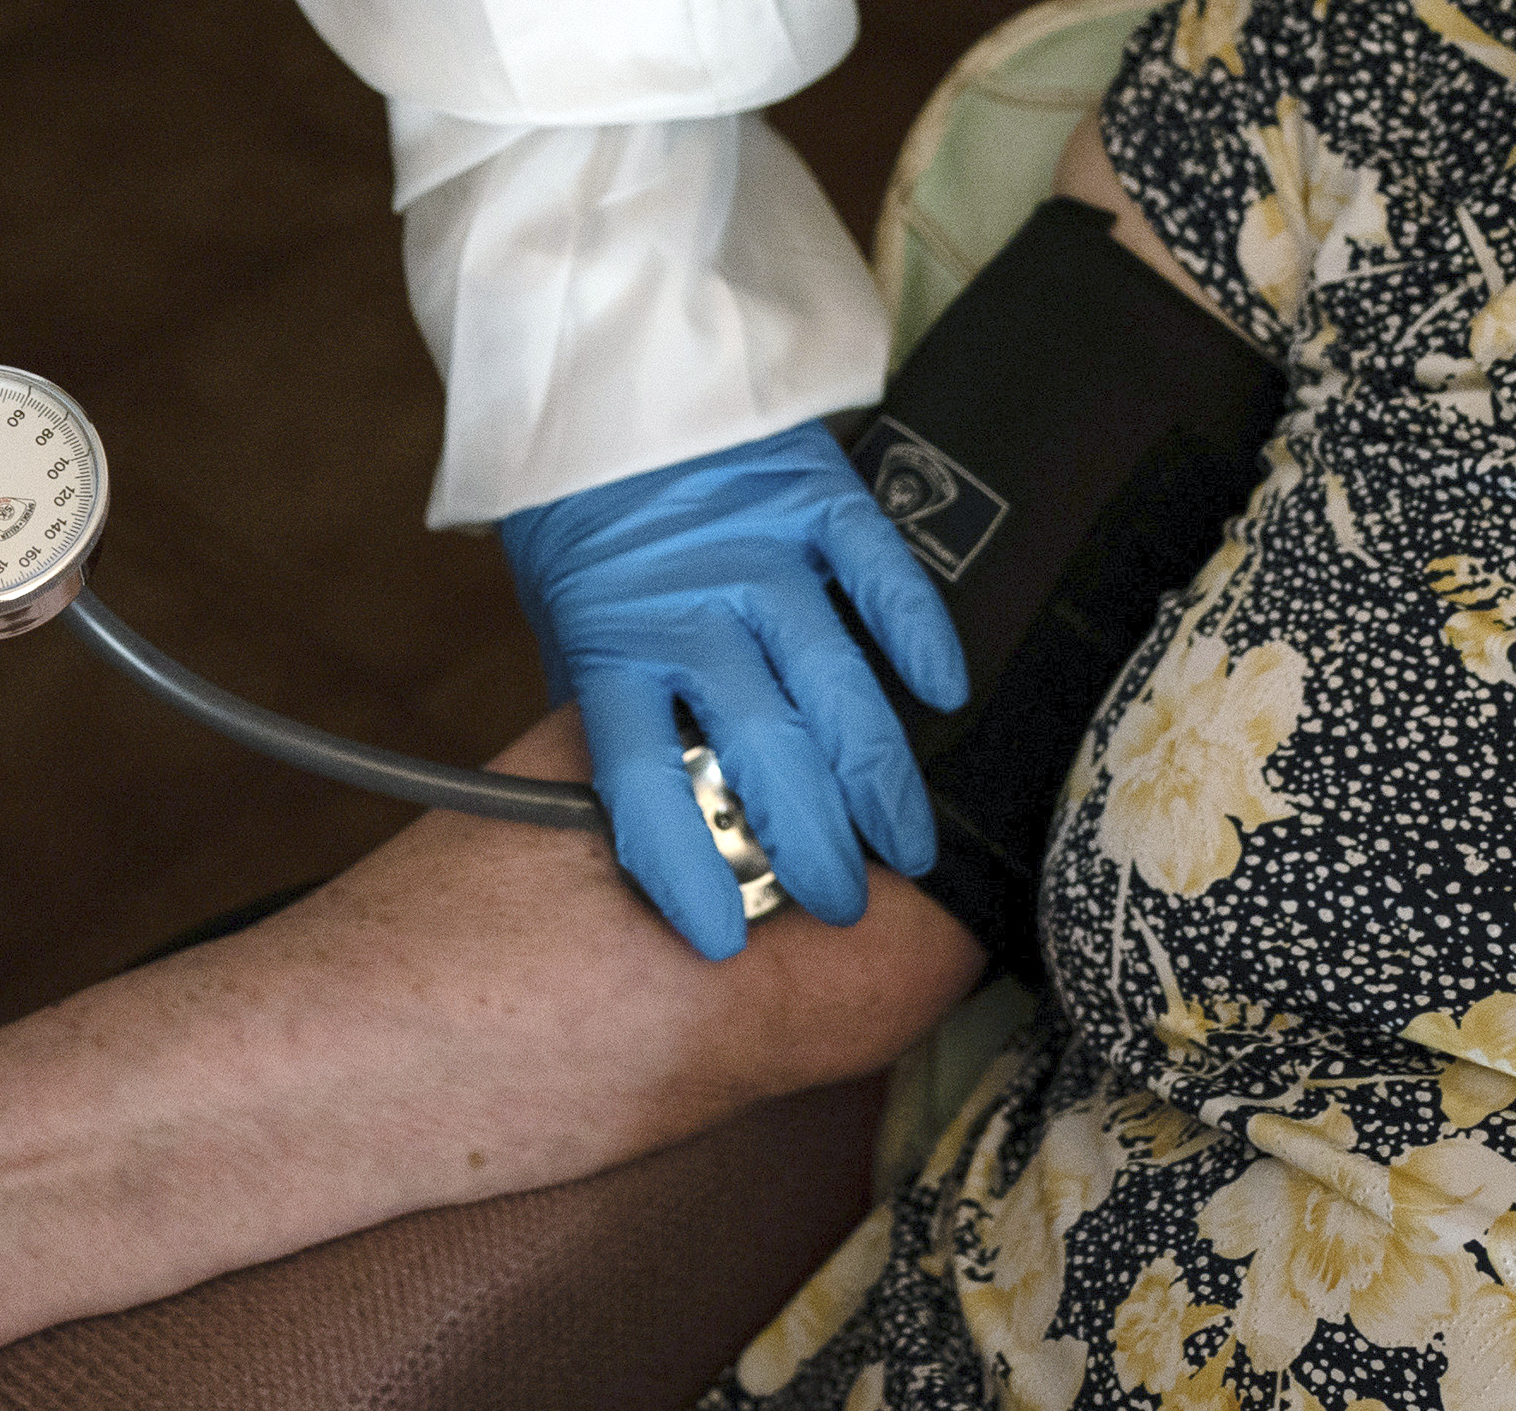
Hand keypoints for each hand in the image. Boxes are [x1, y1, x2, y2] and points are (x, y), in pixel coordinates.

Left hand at [498, 420, 966, 959]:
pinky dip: (916, 638)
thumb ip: (614, 708)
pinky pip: (880, 577)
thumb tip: (651, 811)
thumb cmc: (582, 514)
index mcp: (612, 646)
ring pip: (833, 687)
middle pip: (760, 754)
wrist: (599, 365)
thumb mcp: (568, 623)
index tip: (723, 939)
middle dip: (809, 846)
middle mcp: (690, 608)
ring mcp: (759, 553)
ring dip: (877, 779)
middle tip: (844, 906)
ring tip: (911, 848)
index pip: (643, 784)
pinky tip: (946, 696)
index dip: (684, 868)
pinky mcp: (815, 497)